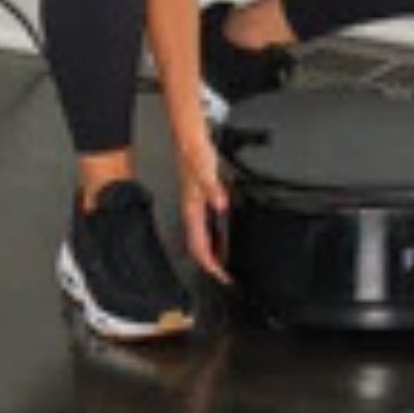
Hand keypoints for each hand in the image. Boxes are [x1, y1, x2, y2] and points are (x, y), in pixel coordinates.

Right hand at [179, 134, 232, 285]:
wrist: (187, 135)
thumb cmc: (193, 150)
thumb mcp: (206, 170)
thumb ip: (214, 188)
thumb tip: (221, 205)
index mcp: (192, 208)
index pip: (198, 245)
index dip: (210, 265)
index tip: (221, 277)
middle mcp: (192, 208)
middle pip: (199, 246)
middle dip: (211, 264)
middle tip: (225, 276)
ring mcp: (196, 203)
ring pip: (202, 236)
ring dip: (213, 251)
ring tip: (226, 261)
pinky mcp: (201, 195)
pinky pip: (207, 223)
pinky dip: (216, 234)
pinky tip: (225, 230)